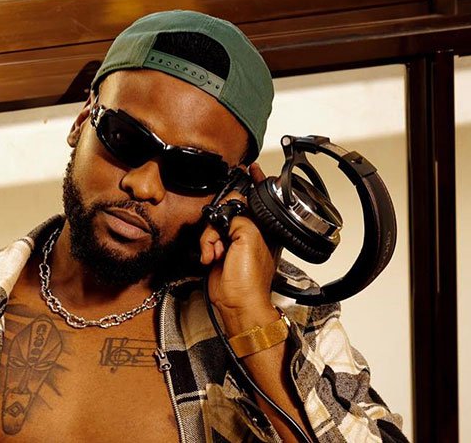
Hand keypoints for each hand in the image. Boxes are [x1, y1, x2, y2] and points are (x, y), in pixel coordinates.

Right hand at [199, 163, 277, 312]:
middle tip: (220, 234)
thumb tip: (229, 212)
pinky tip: (211, 258)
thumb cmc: (250, 280)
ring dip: (210, 239)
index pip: (258, 198)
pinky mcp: (219, 252)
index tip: (251, 168)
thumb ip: (239, 217)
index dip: (253, 182)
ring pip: (214, 224)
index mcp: (265, 228)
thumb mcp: (249, 238)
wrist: (236, 302)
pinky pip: (207, 239)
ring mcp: (234, 242)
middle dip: (219, 220)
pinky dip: (205, 247)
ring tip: (216, 253)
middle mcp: (250, 233)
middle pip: (229, 209)